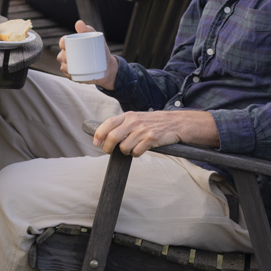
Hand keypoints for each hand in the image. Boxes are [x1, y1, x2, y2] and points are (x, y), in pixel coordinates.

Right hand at [56, 20, 118, 88]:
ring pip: (63, 66)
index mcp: (71, 45)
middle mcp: (68, 55)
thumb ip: (88, 30)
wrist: (108, 67)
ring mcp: (70, 66)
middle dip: (64, 56)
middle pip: (61, 55)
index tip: (66, 44)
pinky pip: (68, 75)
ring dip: (66, 67)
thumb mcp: (97, 39)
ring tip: (74, 67)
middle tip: (72, 57)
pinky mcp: (74, 75)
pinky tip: (73, 75)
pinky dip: (69, 75)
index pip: (63, 42)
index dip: (62, 43)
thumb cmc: (100, 51)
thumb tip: (79, 22)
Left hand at [92, 109, 219, 156]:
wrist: (175, 123)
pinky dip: (136, 154)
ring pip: (124, 148)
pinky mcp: (151, 139)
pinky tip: (140, 150)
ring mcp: (142, 130)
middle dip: (108, 148)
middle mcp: (133, 122)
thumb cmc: (153, 122)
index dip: (99, 134)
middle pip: (112, 138)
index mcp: (127, 116)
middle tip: (109, 152)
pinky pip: (136, 152)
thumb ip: (122, 124)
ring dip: (125, 152)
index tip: (96, 142)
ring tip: (131, 149)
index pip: (107, 124)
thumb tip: (105, 135)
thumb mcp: (136, 118)